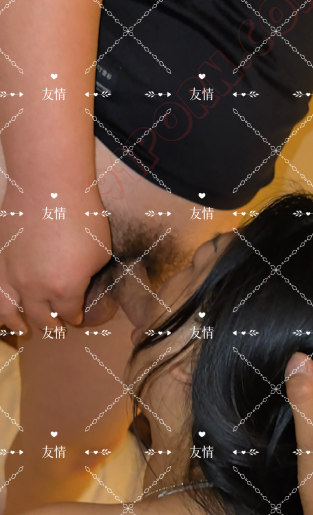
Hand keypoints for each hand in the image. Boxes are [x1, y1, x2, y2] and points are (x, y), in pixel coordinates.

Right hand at [0, 182, 111, 330]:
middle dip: (51, 324)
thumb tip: (80, 281)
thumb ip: (87, 275)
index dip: (75, 316)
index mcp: (65, 290)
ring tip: (22, 329)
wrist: (48, 185)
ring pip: (10, 311)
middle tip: (55, 327)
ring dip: (17, 323)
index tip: (77, 317)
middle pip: (42, 317)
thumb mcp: (100, 252)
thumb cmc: (81, 215)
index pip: (70, 313)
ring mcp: (12, 275)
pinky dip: (0, 303)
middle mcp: (35, 289)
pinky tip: (4, 305)